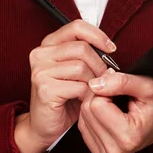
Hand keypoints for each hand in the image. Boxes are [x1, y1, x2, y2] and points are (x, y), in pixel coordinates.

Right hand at [14, 20, 115, 152]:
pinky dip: (87, 94)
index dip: (98, 36)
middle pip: (83, 48)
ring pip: (82, 67)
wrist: (44, 125)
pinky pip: (79, 86)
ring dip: (94, 81)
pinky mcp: (45, 89)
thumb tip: (110, 48)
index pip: (77, 27)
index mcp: (49, 44)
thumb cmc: (64, 96)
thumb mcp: (76, 69)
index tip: (111, 48)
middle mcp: (41, 54)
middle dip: (99, 64)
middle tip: (103, 78)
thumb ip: (87, 53)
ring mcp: (40, 71)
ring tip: (91, 90)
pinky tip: (83, 100)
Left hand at [78, 71, 152, 152]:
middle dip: (99, 95)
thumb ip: (122, 81)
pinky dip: (93, 115)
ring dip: (96, 104)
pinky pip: (84, 127)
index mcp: (128, 136)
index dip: (106, 87)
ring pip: (83, 118)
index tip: (121, 85)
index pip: (96, 104)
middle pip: (87, 111)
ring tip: (116, 102)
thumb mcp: (148, 85)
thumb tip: (94, 84)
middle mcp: (116, 151)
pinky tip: (109, 112)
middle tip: (119, 92)